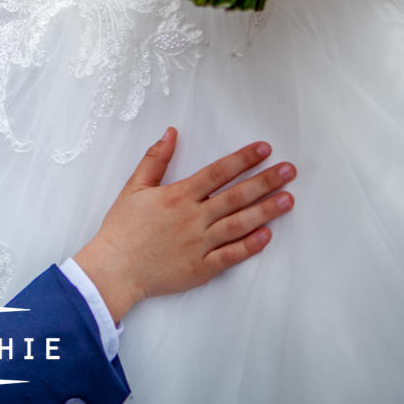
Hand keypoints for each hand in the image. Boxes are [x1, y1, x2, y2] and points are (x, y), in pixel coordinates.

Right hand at [74, 128, 294, 322]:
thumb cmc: (122, 228)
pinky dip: (250, 246)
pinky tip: (267, 235)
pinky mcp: (202, 268)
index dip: (243, 159)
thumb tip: (171, 133)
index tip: (264, 149)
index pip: (217, 172)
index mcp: (178, 196)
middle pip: (236, 196)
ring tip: (288, 199)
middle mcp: (194, 218)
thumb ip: (154, 159)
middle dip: (266, 181)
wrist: (114, 269)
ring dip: (266, 211)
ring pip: (240, 224)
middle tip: (290, 171)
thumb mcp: (133, 188)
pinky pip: (231, 255)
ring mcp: (200, 244)